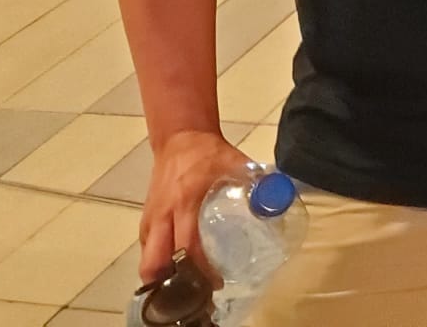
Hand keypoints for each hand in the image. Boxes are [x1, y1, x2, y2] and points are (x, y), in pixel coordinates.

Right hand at [139, 129, 249, 284]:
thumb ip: (256, 182)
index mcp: (186, 202)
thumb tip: (279, 200)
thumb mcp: (236, 164)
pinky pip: (148, 247)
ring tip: (186, 282)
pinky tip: (177, 264)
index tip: (215, 282)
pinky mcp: (147, 217)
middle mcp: (163, 214)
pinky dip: (159, 260)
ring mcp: (151, 217)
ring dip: (163, 274)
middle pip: (155, 261)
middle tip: (194, 290)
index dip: (199, 268)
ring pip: (147, 258)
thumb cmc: (209, 153)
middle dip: (170, 282)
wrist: (180, 137)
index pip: (188, 244)